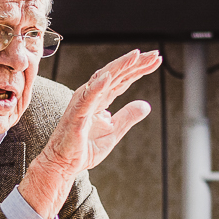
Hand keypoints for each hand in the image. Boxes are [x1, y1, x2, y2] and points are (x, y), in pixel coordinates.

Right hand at [19, 49, 160, 218]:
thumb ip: (127, 117)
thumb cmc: (83, 149)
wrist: (62, 164)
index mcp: (99, 100)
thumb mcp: (113, 133)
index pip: (122, 80)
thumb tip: (146, 105)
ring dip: (118, 67)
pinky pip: (86, 98)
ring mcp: (81, 104)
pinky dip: (96, 87)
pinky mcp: (75, 115)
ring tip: (136, 57)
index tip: (156, 60)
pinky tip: (108, 77)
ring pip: (101, 80)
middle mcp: (90, 97)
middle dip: (134, 63)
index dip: (139, 69)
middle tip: (154, 54)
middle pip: (115, 75)